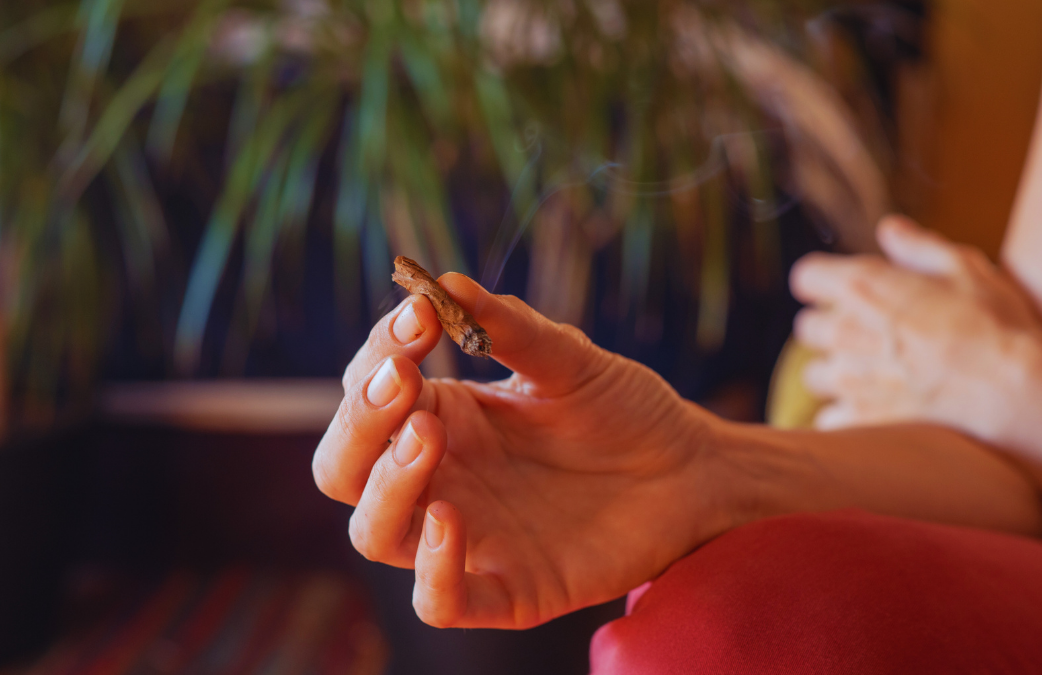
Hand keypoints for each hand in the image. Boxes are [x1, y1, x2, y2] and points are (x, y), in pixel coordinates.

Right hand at [312, 276, 724, 628]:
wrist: (691, 470)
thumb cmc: (624, 409)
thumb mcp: (570, 360)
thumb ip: (512, 329)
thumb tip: (447, 282)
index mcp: (445, 416)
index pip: (368, 389)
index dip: (379, 353)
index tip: (420, 316)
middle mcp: (440, 478)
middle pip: (345, 468)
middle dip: (359, 423)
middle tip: (405, 380)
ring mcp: (466, 537)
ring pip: (376, 532)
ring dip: (387, 486)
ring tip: (428, 436)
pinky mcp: (507, 589)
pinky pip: (441, 602)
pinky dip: (433, 571)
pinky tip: (451, 521)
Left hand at [790, 216, 1041, 439]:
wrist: (1016, 392)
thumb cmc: (997, 325)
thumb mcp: (965, 268)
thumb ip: (917, 247)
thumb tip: (889, 230)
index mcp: (864, 287)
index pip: (807, 277)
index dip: (823, 282)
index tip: (845, 291)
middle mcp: (846, 333)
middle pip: (807, 327)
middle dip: (831, 327)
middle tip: (870, 334)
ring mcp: (850, 381)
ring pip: (815, 374)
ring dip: (838, 372)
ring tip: (877, 375)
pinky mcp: (861, 422)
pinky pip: (830, 418)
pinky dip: (848, 415)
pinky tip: (879, 411)